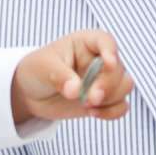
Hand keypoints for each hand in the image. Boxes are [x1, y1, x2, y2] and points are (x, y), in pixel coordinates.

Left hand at [12, 31, 133, 123]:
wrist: (31, 92)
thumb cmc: (37, 69)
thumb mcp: (43, 67)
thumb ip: (60, 76)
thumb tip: (76, 91)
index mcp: (85, 43)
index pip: (104, 41)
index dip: (110, 51)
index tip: (109, 63)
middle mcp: (99, 59)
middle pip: (118, 69)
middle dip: (107, 86)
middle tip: (91, 98)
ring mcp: (103, 80)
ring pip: (124, 86)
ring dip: (110, 98)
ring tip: (87, 106)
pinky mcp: (103, 99)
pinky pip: (121, 105)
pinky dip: (112, 112)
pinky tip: (93, 114)